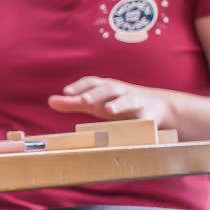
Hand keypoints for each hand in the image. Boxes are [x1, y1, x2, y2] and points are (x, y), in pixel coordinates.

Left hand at [48, 77, 174, 128]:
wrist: (158, 106)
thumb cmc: (118, 103)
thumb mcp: (96, 102)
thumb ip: (73, 103)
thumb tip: (50, 101)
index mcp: (106, 87)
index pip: (92, 82)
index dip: (79, 86)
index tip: (67, 93)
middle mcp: (120, 91)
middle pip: (107, 88)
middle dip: (95, 94)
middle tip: (82, 100)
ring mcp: (136, 101)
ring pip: (127, 100)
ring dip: (118, 103)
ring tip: (108, 109)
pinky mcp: (149, 115)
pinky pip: (145, 119)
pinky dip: (140, 122)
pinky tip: (135, 128)